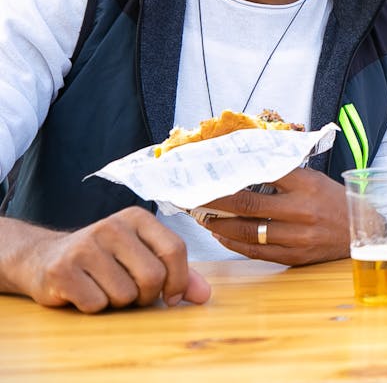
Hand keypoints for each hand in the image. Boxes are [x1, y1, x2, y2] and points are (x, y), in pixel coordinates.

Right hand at [12, 207, 210, 312]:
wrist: (43, 258)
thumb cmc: (103, 260)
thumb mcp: (142, 257)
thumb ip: (177, 274)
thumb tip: (205, 295)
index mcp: (137, 218)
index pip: (175, 249)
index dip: (178, 280)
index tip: (171, 296)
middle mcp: (111, 226)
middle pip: (152, 276)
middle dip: (146, 296)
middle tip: (131, 292)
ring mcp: (84, 246)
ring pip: (125, 295)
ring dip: (118, 302)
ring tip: (104, 287)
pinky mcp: (62, 270)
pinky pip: (96, 304)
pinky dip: (94, 307)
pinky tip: (83, 292)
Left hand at [201, 168, 348, 264]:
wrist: (362, 231)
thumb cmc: (334, 201)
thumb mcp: (314, 179)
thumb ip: (283, 175)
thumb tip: (244, 169)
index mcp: (307, 184)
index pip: (261, 175)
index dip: (233, 175)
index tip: (212, 174)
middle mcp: (302, 209)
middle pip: (247, 204)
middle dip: (215, 201)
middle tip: (196, 197)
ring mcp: (298, 235)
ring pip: (247, 231)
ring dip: (219, 224)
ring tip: (203, 217)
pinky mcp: (295, 256)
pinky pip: (256, 251)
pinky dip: (234, 243)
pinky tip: (222, 235)